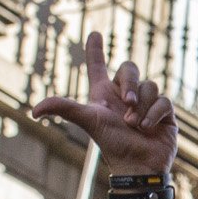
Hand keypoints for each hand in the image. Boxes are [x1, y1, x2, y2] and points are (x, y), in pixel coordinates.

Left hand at [30, 30, 179, 181]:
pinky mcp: (163, 112)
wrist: (137, 165)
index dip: (95, 49)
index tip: (94, 33)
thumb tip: (33, 111)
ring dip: (142, 107)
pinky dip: (154, 114)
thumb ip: (63, 108)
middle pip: (130, 68)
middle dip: (130, 84)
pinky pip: (163, 100)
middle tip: (127, 105)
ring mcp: (146, 103)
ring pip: (150, 85)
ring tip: (135, 126)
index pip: (97, 65)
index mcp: (104, 94)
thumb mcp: (88, 120)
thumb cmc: (112, 143)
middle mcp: (124, 95)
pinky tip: (149, 128)